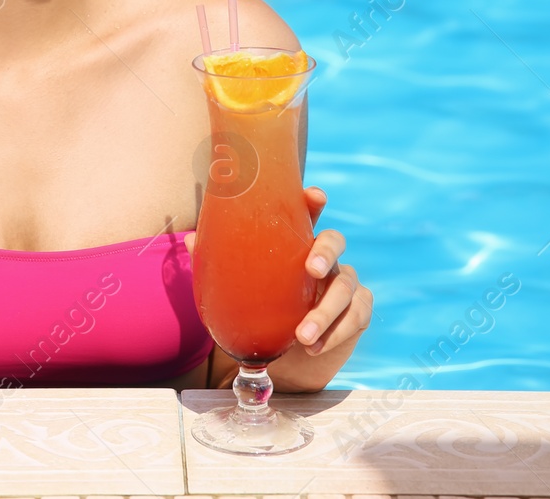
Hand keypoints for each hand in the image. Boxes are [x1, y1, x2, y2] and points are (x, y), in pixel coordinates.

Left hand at [183, 185, 372, 357]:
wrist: (290, 354)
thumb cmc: (264, 311)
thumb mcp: (241, 290)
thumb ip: (222, 265)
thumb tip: (191, 240)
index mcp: (296, 245)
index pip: (307, 215)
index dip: (313, 202)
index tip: (313, 195)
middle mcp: (324, 258)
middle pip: (335, 242)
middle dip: (326, 252)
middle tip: (311, 269)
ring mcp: (344, 282)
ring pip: (346, 286)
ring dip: (326, 312)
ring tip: (303, 336)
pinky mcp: (357, 310)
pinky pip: (356, 316)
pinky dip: (337, 333)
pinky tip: (315, 347)